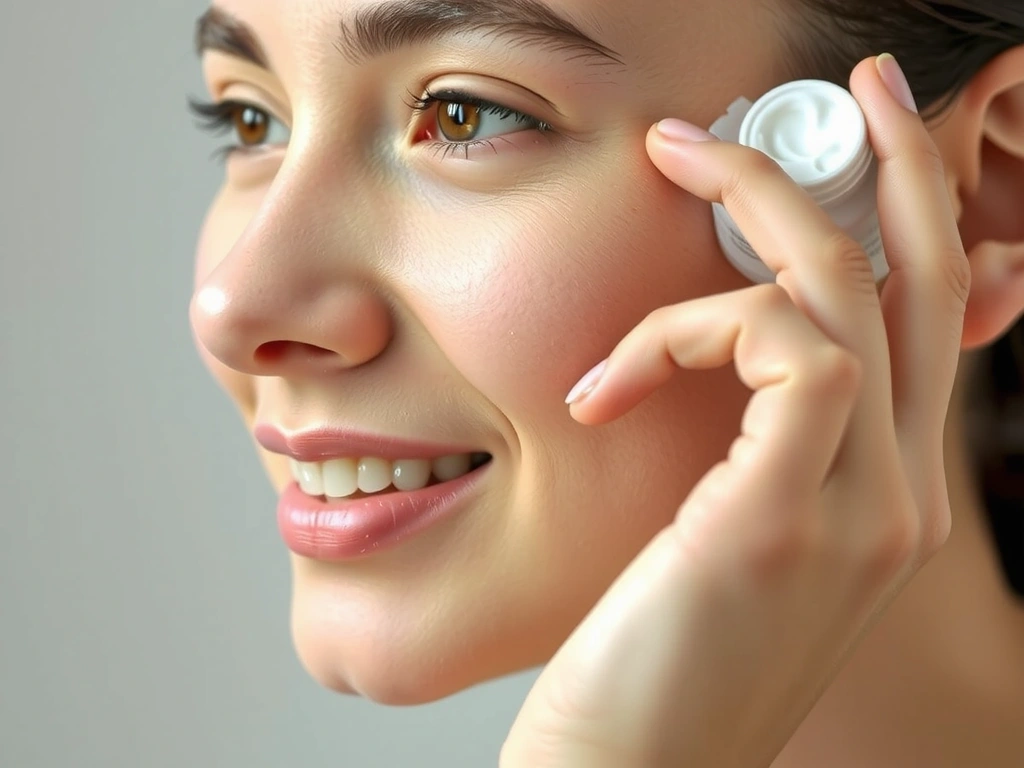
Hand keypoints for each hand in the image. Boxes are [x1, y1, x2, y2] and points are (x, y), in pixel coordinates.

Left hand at [500, 55, 970, 767]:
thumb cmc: (650, 661)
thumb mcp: (720, 542)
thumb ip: (753, 452)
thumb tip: (734, 360)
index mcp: (880, 502)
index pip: (922, 331)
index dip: (906, 222)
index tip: (854, 144)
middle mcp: (896, 501)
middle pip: (918, 284)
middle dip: (885, 162)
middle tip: (837, 85)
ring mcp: (859, 511)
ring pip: (848, 291)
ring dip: (754, 213)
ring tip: (666, 194)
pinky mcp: (785, 516)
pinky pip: (786, 344)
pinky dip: (688, 329)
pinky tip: (608, 388)